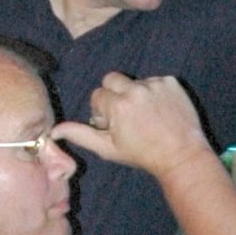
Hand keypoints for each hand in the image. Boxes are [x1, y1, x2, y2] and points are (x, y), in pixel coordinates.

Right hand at [51, 72, 212, 178]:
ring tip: (147, 116)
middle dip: (114, 94)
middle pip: (112, 79)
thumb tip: (54, 131)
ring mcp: (156, 84)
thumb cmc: (142, 155)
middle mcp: (136, 90)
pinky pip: (155, 81)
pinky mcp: (172, 83)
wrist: (181, 156)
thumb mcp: (108, 148)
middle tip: (126, 115)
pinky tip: (160, 111)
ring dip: (136, 94)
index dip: (103, 111)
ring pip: (134, 81)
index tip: (114, 124)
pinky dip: (155, 93)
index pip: (98, 95)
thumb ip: (81, 135)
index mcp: (118, 105)